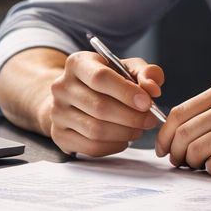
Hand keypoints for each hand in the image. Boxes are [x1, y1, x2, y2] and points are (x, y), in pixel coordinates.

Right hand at [41, 50, 164, 156]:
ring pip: (96, 130)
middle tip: (149, 120)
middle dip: (131, 117)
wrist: (73, 96)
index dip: (126, 92)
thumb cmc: (105, 82)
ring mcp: (57, 112)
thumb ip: (145, 73)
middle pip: (99, 107)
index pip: (100, 78)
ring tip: (138, 129)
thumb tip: (152, 89)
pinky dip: (113, 146)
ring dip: (124, 133)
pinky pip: (90, 147)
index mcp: (77, 63)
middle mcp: (62, 87)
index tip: (147, 102)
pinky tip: (123, 139)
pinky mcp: (59, 135)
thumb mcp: (126, 68)